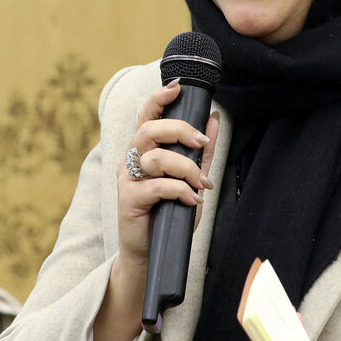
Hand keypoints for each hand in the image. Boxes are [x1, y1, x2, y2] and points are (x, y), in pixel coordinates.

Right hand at [115, 81, 218, 266]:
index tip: (177, 88)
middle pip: (149, 130)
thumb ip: (200, 152)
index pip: (145, 116)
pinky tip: (192, 201)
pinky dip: (180, 191)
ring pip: (156, 158)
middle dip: (179, 131)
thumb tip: (213, 120)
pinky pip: (157, 186)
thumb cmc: (168, 214)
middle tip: (200, 143)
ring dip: (186, 168)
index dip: (158, 99)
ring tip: (200, 184)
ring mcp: (127, 180)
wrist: (151, 252)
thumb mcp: (190, 179)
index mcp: (143, 150)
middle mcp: (131, 160)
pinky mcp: (129, 200)